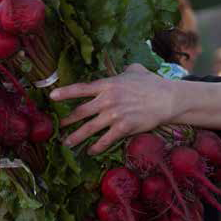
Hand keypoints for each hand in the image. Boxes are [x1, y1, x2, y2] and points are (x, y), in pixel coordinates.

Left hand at [50, 64, 176, 154]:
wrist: (168, 99)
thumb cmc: (152, 83)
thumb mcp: (135, 70)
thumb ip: (124, 70)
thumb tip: (123, 69)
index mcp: (108, 84)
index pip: (82, 89)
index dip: (65, 93)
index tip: (52, 97)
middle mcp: (107, 99)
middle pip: (81, 111)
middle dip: (68, 120)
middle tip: (60, 126)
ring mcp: (115, 114)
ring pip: (90, 128)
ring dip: (77, 137)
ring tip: (67, 143)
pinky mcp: (124, 127)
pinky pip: (106, 140)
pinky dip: (97, 146)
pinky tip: (91, 151)